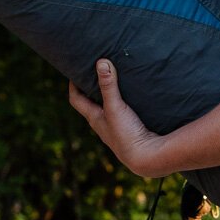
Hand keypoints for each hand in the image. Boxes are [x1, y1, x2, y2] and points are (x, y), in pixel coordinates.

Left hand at [68, 59, 170, 177]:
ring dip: (108, 95)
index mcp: (94, 118)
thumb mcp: (115, 107)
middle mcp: (102, 124)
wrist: (146, 157)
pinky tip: (133, 97)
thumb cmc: (126, 134)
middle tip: (96, 71)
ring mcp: (116, 128)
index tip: (74, 70)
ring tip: (114, 79)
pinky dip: (123, 103)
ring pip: (108, 109)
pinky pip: (123, 113)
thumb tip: (101, 62)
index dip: (73, 85)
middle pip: (91, 103)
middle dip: (91, 87)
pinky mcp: (131, 130)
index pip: (76, 99)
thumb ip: (109, 86)